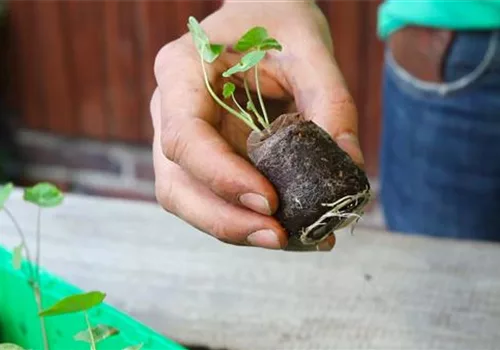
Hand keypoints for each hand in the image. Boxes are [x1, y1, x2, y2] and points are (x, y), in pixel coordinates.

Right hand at [150, 1, 363, 249]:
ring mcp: (181, 138)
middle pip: (176, 184)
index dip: (220, 176)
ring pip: (188, 200)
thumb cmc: (277, 21)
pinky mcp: (203, 157)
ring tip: (290, 240)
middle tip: (280, 237)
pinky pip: (213, 198)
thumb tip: (349, 167)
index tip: (269, 200)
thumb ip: (332, 103)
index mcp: (182, 70)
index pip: (183, 137)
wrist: (261, 18)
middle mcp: (168, 109)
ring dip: (234, 229)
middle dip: (224, 219)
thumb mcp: (310, 48)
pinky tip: (287, 230)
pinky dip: (244, 220)